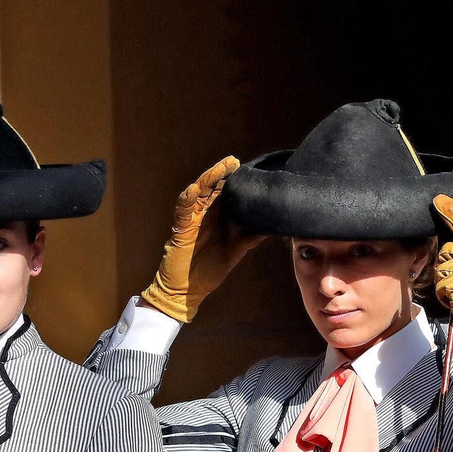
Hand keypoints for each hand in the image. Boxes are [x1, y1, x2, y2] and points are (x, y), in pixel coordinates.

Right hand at [140, 156, 267, 322]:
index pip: (227, 194)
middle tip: (235, 161)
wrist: (189, 290)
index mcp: (218, 218)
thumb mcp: (236, 251)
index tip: (252, 169)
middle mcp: (204, 215)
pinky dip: (187, 200)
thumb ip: (250, 237)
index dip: (236, 181)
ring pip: (198, 194)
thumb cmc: (210, 269)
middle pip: (213, 189)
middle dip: (223, 174)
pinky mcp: (180, 229)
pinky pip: (182, 211)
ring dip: (208, 180)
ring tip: (220, 169)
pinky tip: (194, 190)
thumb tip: (272, 227)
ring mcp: (192, 220)